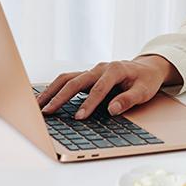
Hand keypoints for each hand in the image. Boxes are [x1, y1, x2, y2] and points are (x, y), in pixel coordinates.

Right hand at [36, 55, 181, 118]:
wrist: (146, 68)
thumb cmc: (145, 80)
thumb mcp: (144, 91)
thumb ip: (128, 99)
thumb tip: (112, 110)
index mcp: (115, 70)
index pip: (98, 89)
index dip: (88, 104)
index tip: (79, 117)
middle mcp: (100, 68)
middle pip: (75, 81)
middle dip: (60, 97)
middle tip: (48, 112)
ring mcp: (92, 70)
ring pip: (67, 78)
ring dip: (52, 91)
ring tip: (39, 105)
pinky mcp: (87, 75)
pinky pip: (68, 79)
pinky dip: (55, 88)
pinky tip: (45, 98)